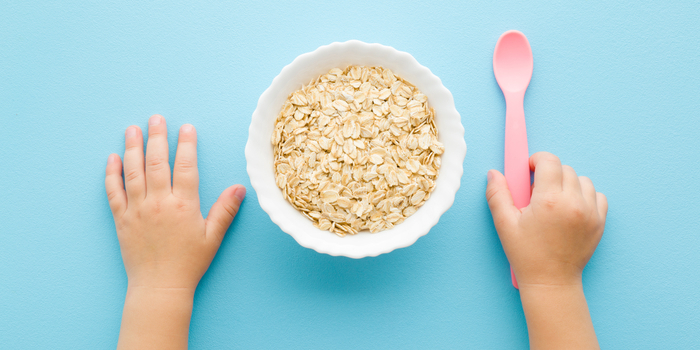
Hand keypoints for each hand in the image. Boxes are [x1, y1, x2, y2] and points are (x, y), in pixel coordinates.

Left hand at [105, 114, 245, 290]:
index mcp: (183, 205)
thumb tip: (240, 188)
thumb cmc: (189, 263)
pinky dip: (112, 173)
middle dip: (156, 137)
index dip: (186, 145)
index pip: (185, 167)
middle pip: (156, 162)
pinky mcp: (122, 219)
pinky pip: (113, 192)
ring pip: (133, 172)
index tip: (186, 128)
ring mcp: (137, 210)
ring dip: (132, 148)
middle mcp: (158, 203)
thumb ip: (225, 210)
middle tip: (156, 118)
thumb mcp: (213, 237)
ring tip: (132, 129)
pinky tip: (113, 158)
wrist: (160, 287)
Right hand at [486, 152, 607, 286]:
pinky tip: (570, 207)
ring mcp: (590, 212)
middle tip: (537, 190)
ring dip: (568, 183)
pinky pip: (597, 195)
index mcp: (549, 200)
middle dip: (550, 173)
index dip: (537, 160)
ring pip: (582, 180)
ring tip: (555, 199)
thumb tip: (494, 173)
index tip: (530, 169)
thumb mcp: (504, 224)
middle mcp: (573, 203)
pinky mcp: (600, 222)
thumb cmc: (526, 255)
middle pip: (565, 169)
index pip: (549, 161)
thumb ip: (497, 194)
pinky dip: (585, 195)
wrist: (551, 281)